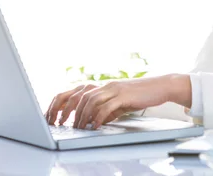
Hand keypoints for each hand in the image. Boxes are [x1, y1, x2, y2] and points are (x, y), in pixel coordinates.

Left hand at [45, 74, 190, 128]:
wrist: (160, 87)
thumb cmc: (140, 96)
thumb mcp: (119, 103)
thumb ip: (106, 110)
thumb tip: (94, 121)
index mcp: (101, 86)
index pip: (75, 92)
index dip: (61, 103)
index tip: (53, 116)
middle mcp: (105, 85)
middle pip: (78, 95)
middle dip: (66, 110)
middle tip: (59, 123)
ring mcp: (114, 89)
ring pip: (90, 100)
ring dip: (82, 115)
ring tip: (78, 128)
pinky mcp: (124, 95)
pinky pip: (107, 106)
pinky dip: (99, 117)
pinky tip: (96, 126)